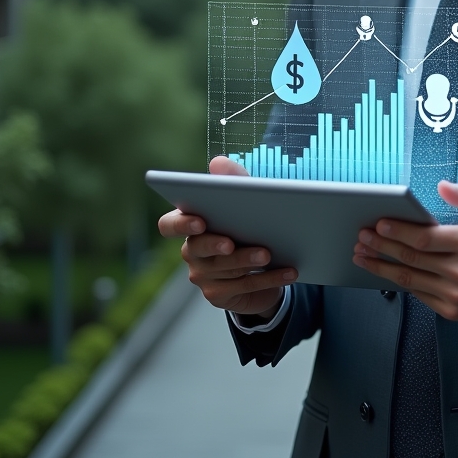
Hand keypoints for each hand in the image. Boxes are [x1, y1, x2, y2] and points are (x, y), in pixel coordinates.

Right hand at [157, 156, 296, 319]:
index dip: (180, 223)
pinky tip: (289, 271)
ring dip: (247, 260)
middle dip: (215, 244)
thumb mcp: (245, 200)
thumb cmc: (248, 223)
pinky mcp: (219, 294)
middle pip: (196, 248)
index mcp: (190, 224)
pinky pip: (244, 287)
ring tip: (268, 253)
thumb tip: (218, 162)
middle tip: (231, 243)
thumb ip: (234, 180)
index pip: (169, 225)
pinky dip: (269, 278)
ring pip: (223, 268)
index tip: (200, 220)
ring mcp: (203, 275)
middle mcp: (191, 251)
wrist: (262, 265)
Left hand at [352, 181, 457, 332]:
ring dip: (381, 266)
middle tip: (362, 237)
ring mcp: (456, 294)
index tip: (379, 223)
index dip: (398, 231)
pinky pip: (418, 294)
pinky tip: (386, 271)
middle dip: (381, 246)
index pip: (425, 238)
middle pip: (411, 258)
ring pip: (409, 279)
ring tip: (363, 255)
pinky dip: (399, 282)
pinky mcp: (451, 309)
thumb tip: (444, 186)